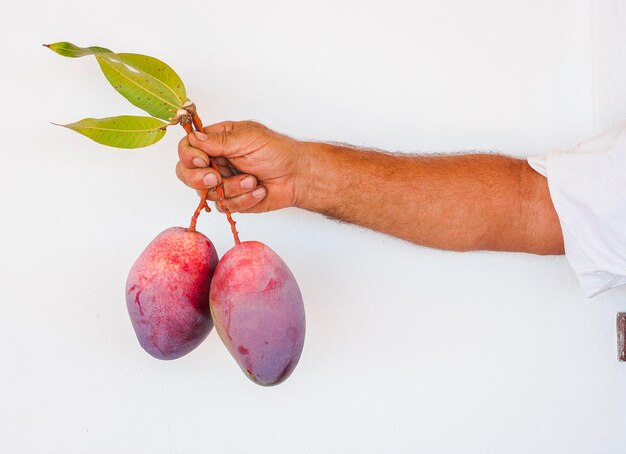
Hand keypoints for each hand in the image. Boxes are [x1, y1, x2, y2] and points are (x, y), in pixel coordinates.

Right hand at [176, 121, 307, 212]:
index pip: (187, 148)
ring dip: (232, 188)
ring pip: (206, 193)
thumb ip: (220, 141)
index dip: (189, 156)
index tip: (203, 160)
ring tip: (253, 180)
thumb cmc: (276, 151)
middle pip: (185, 174)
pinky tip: (259, 190)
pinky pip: (224, 206)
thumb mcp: (248, 138)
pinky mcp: (231, 200)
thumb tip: (194, 138)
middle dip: (199, 178)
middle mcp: (214, 162)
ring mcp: (221, 183)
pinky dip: (243, 199)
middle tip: (216, 177)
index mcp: (216, 141)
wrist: (296, 176)